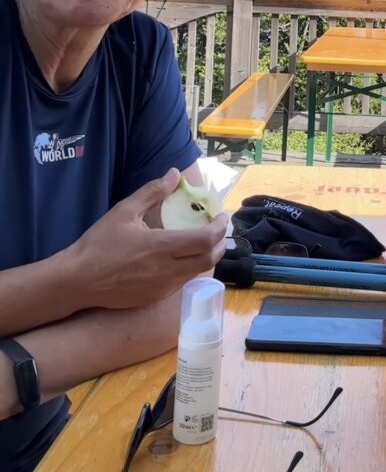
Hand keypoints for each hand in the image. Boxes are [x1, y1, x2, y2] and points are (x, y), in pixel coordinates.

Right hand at [66, 169, 228, 309]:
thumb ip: (152, 192)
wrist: (77, 281)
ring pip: (198, 272)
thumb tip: (174, 174)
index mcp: (162, 247)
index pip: (205, 240)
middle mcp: (168, 270)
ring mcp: (163, 288)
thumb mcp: (124, 211)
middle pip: (209, 259)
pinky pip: (182, 282)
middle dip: (220, 243)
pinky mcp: (156, 297)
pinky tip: (182, 256)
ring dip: (207, 256)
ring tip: (203, 240)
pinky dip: (191, 267)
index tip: (221, 216)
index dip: (219, 228)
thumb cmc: (99, 244)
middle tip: (218, 228)